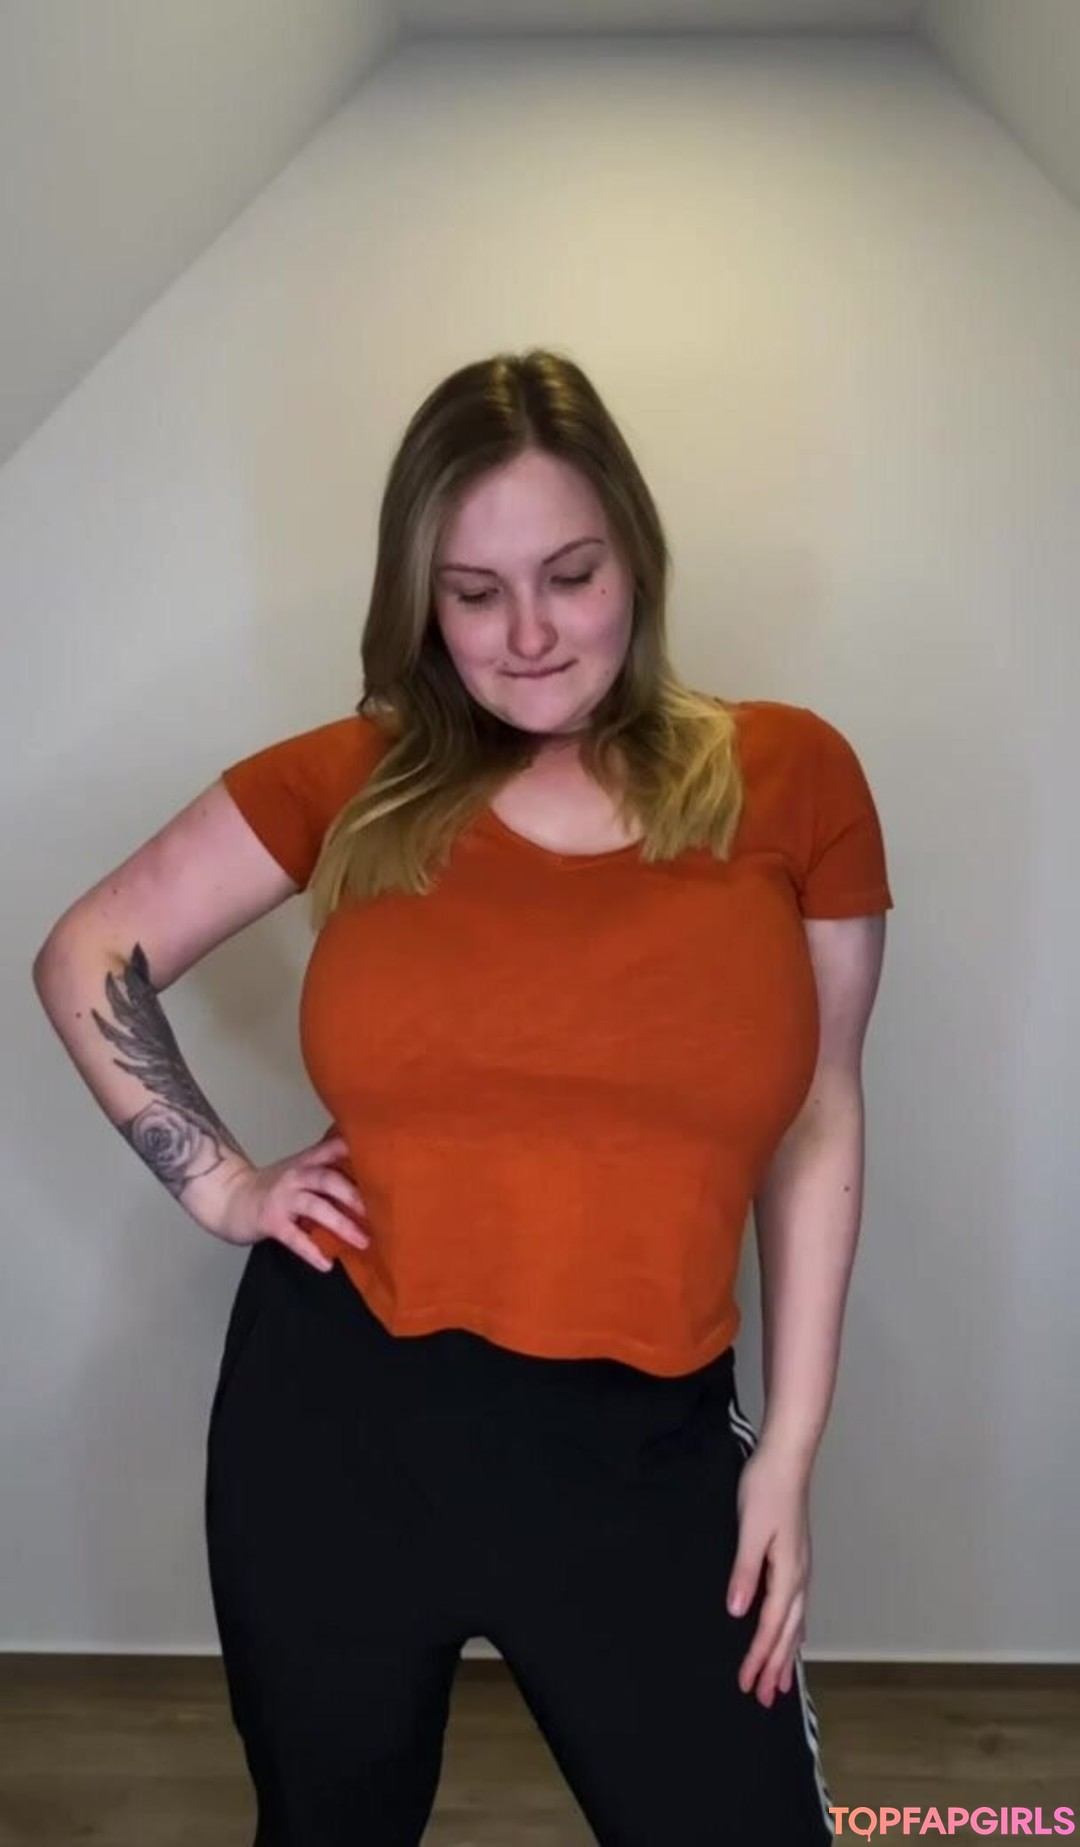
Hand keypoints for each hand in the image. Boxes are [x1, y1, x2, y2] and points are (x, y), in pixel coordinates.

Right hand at [211, 1130, 369, 1272]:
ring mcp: (282, 1198)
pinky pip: (294, 1238)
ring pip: (315, 1207)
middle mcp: (295, 1176)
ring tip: (363, 1241)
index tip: (381, 1153)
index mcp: (305, 1162)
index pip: (331, 1149)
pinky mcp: (270, 1222)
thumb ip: (326, 1173)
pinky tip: (326, 1264)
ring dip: (341, 1224)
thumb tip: (368, 1184)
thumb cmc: (273, 1189)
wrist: (229, 1199)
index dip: (353, 1148)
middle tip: (380, 1210)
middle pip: (328, 1179)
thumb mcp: (298, 1172)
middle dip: (354, 1194)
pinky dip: (311, 1250)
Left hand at [726, 1441, 811, 1707]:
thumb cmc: (766, 1491)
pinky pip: (796, 1608)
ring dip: (785, 1653)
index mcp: (788, 1574)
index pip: (770, 1627)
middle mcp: (799, 1578)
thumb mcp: (750, 1531)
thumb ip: (745, 1572)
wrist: (787, 1459)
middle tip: (765, 1700)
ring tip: (781, 1682)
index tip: (747, 1686)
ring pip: (794, 1623)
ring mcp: (800, 1569)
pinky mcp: (796, 1559)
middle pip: (787, 1633)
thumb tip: (737, 1613)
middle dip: (776, 1667)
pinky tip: (788, 1635)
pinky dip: (791, 1630)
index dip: (758, 1658)